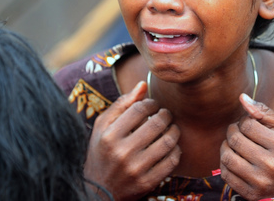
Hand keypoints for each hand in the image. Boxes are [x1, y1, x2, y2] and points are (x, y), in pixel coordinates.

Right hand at [85, 81, 180, 199]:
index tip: (153, 105)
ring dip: (174, 130)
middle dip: (166, 114)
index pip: (139, 109)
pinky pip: (171, 161)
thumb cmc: (101, 152)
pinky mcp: (147, 183)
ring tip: (171, 128)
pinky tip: (171, 146)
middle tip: (165, 114)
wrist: (97, 191)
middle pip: (156, 124)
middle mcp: (122, 152)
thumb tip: (143, 85)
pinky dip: (176, 150)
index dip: (151, 103)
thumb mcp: (102, 127)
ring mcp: (135, 169)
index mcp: (109, 136)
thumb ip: (121, 104)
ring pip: (167, 141)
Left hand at [220, 93, 273, 199]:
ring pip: (227, 157)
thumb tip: (242, 98)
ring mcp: (260, 182)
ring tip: (234, 143)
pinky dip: (225, 164)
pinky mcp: (251, 194)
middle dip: (232, 130)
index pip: (247, 125)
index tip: (248, 123)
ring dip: (226, 146)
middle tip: (238, 130)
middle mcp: (270, 165)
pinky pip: (226, 175)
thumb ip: (264, 112)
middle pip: (235, 140)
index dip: (244, 120)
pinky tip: (235, 158)